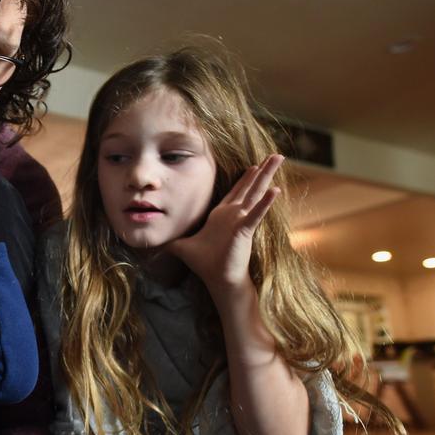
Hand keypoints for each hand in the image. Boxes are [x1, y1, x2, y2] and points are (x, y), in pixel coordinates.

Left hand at [168, 153, 283, 290]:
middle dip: (262, 170)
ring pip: (256, 193)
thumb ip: (171, 240)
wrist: (217, 279)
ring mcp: (241, 220)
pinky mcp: (245, 230)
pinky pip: (256, 214)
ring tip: (278, 159)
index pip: (236, 192)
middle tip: (275, 155)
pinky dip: (265, 202)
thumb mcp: (183, 246)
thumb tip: (156, 241)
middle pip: (250, 187)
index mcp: (221, 215)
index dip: (245, 178)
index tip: (253, 165)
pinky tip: (275, 190)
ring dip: (267, 176)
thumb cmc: (205, 264)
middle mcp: (234, 215)